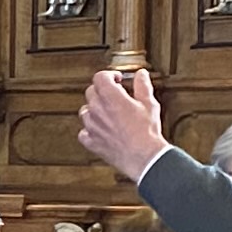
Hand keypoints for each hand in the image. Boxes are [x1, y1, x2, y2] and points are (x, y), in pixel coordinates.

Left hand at [76, 67, 169, 184]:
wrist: (143, 156)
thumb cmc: (146, 131)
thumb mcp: (149, 103)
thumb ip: (142, 86)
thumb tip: (141, 74)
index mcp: (110, 97)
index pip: (99, 77)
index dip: (109, 75)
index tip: (116, 79)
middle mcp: (97, 110)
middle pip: (90, 92)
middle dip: (102, 90)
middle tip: (114, 95)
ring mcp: (91, 126)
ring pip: (85, 112)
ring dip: (94, 109)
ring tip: (108, 113)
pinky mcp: (91, 142)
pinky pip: (83, 132)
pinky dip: (89, 130)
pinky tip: (100, 130)